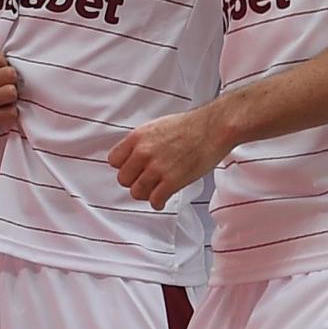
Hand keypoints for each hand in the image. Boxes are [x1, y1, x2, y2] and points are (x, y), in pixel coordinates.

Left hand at [110, 105, 227, 208]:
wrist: (213, 128)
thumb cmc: (191, 126)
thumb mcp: (158, 126)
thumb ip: (143, 142)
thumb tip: (135, 155)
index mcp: (138, 137)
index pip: (113, 160)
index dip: (124, 166)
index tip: (132, 169)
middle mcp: (143, 153)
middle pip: (123, 179)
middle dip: (134, 181)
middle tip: (145, 181)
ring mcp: (157, 168)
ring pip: (136, 192)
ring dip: (146, 194)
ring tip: (155, 191)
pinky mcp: (172, 181)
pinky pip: (155, 200)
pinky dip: (158, 203)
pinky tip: (163, 199)